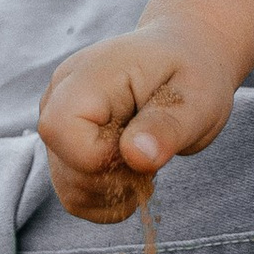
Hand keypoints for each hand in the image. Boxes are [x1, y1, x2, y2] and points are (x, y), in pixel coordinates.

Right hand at [38, 15, 237, 220]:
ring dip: (119, 188)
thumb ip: (167, 126)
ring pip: (73, 190)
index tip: (144, 137)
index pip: (63, 133)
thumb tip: (136, 156)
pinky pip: (78, 197)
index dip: (107, 155)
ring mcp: (58, 126)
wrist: (185, 56)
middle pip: (70, 171)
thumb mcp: (197, 96)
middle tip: (154, 144)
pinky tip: (135, 165)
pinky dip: (112, 195)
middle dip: (121, 175)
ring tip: (146, 151)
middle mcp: (57, 99)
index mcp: (85, 76)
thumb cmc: (192, 71)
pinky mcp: (64, 149)